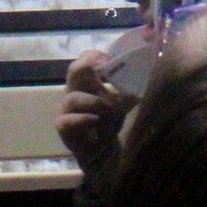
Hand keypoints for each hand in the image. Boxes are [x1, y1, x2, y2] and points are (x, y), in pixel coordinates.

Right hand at [55, 50, 135, 174]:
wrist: (101, 151)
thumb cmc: (109, 122)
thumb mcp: (122, 103)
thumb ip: (128, 90)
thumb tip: (144, 74)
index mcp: (87, 83)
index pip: (84, 60)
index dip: (94, 55)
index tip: (109, 58)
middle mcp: (74, 92)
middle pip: (74, 70)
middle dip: (88, 65)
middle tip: (105, 66)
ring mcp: (66, 109)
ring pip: (74, 98)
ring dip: (97, 103)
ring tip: (111, 111)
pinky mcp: (63, 126)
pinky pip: (68, 120)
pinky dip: (84, 119)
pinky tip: (95, 121)